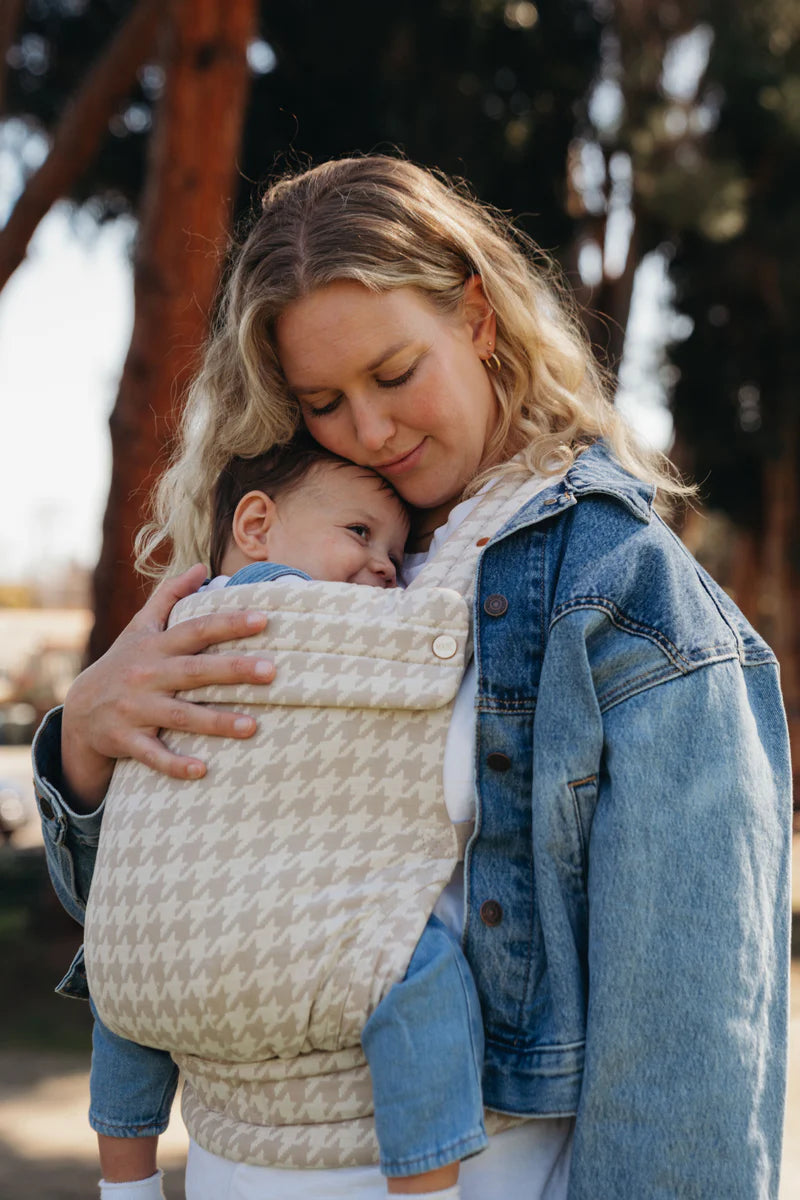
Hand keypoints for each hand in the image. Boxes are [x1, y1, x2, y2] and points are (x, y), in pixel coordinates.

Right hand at [61, 565, 273, 806]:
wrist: (81, 710)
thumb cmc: (124, 663)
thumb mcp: (141, 627)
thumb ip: (170, 596)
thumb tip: (201, 566)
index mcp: (156, 646)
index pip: (196, 630)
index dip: (228, 623)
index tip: (263, 619)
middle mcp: (147, 676)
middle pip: (194, 671)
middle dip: (233, 670)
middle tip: (271, 671)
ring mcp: (136, 709)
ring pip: (180, 716)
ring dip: (216, 722)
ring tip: (252, 726)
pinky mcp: (127, 740)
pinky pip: (153, 755)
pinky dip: (175, 764)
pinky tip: (202, 771)